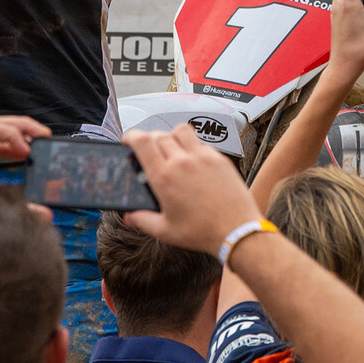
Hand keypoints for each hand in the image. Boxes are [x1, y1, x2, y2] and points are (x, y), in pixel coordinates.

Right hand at [125, 125, 264, 253]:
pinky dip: (192, 146)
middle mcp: (183, 162)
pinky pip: (201, 143)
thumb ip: (143, 221)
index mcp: (164, 178)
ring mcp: (203, 157)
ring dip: (171, 136)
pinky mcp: (219, 158)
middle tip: (148, 151)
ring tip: (170, 149)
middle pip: (160, 135)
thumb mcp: (165, 231)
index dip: (131, 136)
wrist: (236, 230)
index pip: (143, 142)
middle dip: (149, 139)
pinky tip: (192, 161)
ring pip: (181, 131)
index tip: (128, 140)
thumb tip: (130, 216)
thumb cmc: (202, 231)